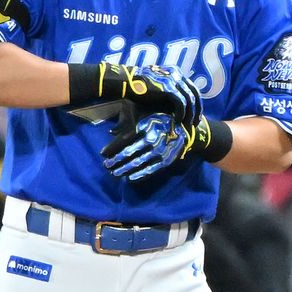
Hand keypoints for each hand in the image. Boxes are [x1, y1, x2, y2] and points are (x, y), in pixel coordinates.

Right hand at [98, 64, 201, 127]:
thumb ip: (167, 92)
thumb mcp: (156, 86)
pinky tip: (177, 121)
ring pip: (190, 99)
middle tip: (195, 123)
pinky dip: (181, 114)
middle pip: (195, 93)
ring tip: (187, 125)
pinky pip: (181, 103)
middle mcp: (176, 74)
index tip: (194, 115)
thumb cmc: (138, 87)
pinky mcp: (168, 89)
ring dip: (190, 114)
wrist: (126, 83)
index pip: (192, 88)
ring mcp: (173, 80)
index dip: (196, 103)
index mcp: (175, 72)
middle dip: (197, 110)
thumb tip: (175, 106)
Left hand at [102, 110, 232, 180]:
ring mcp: (161, 150)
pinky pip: (150, 170)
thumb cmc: (163, 118)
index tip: (102, 154)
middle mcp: (154, 138)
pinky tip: (129, 178)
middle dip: (116, 161)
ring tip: (114, 173)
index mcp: (147, 124)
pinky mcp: (166, 160)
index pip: (125, 139)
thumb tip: (111, 131)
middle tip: (106, 166)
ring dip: (124, 169)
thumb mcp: (148, 113)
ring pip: (138, 163)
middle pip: (130, 152)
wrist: (189, 129)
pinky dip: (139, 175)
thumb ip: (130, 118)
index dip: (113, 148)